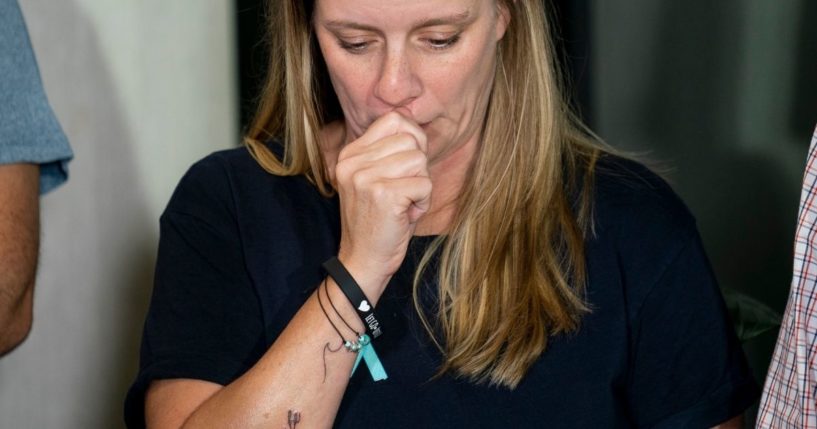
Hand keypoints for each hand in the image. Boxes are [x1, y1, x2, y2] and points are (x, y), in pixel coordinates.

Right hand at [333, 112, 431, 299]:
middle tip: (403, 192)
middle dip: (418, 167)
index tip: (407, 166)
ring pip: (420, 160)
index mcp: (349, 153)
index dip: (413, 139)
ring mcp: (365, 177)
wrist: (363, 261)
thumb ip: (390, 151)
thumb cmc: (378, 220)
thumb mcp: (375, 178)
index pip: (394, 120)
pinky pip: (425, 184)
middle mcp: (352, 162)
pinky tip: (406, 215)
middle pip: (411, 140)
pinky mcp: (383, 194)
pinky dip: (423, 202)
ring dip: (421, 185)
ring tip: (404, 204)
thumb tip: (417, 127)